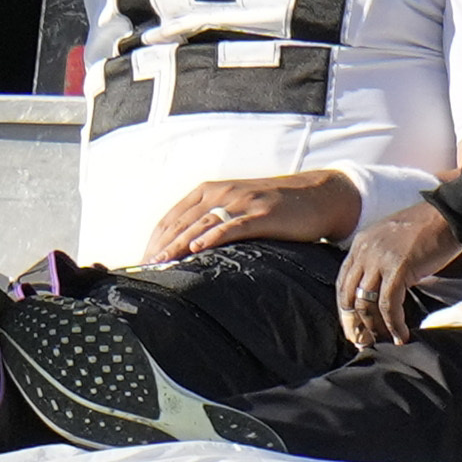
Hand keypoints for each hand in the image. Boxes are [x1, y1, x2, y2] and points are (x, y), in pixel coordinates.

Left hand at [145, 170, 362, 262]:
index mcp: (210, 190)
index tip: (143, 263)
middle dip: (161, 246)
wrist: (318, 196)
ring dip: (178, 244)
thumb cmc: (275, 206)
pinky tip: (197, 247)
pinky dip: (212, 236)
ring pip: (201, 223)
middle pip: (181, 221)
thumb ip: (212, 221)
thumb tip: (186, 250)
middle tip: (146, 271)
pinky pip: (232, 225)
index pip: (172, 216)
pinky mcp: (261, 214)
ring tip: (161, 263)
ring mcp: (242, 202)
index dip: (155, 240)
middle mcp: (221, 192)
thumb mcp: (237, 207)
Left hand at [336, 201, 461, 348]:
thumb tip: (382, 287)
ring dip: (374, 328)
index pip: (343, 282)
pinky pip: (388, 305)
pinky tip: (402, 337)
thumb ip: (382, 260)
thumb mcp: (394, 240)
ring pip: (366, 304)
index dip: (346, 308)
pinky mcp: (398, 269)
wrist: (450, 214)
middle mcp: (365, 251)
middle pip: (348, 296)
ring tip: (383, 343)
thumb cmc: (429, 228)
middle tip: (363, 342)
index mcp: (361, 243)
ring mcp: (380, 260)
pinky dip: (394, 325)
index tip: (354, 326)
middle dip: (354, 323)